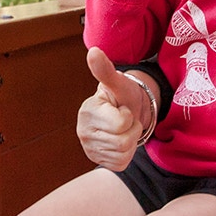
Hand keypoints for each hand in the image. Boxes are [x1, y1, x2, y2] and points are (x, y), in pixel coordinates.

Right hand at [77, 47, 150, 171]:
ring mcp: (89, 148)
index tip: (122, 108)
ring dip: (131, 141)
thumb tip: (93, 51)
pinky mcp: (98, 161)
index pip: (121, 123)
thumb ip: (105, 69)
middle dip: (132, 129)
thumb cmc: (123, 95)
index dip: (129, 116)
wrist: (126, 110)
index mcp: (87, 112)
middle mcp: (83, 132)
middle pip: (123, 141)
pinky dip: (127, 154)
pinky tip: (121, 140)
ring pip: (123, 153)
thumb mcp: (118, 82)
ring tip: (124, 129)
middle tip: (127, 120)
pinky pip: (121, 163)